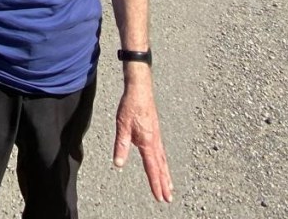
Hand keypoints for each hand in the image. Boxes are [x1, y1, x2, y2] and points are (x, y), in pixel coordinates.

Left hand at [113, 82, 172, 202]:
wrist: (140, 90)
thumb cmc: (130, 106)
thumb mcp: (122, 126)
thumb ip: (120, 146)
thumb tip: (118, 164)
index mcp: (147, 142)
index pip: (152, 167)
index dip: (155, 183)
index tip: (160, 197)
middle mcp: (155, 142)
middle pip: (161, 167)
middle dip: (164, 183)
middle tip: (169, 199)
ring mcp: (157, 137)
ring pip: (163, 160)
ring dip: (166, 175)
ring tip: (169, 187)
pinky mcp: (156, 132)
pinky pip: (161, 152)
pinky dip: (164, 163)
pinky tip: (163, 165)